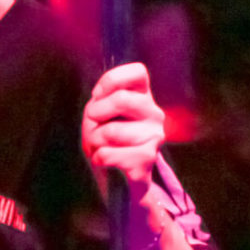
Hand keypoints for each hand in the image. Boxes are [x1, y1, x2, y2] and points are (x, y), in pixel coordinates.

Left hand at [81, 62, 165, 187]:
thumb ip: (101, 99)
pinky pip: (108, 154)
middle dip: (96, 113)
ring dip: (94, 140)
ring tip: (100, 146)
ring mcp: (155, 137)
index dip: (111, 80)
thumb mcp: (99, 112)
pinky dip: (98, 158)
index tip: (99, 95)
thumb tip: (99, 101)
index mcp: (144, 96)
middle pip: (122, 99)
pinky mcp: (146, 160)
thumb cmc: (105, 137)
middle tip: (93, 125)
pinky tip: (105, 161)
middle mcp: (155, 114)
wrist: (117, 178)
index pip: (139, 71)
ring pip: (111, 131)